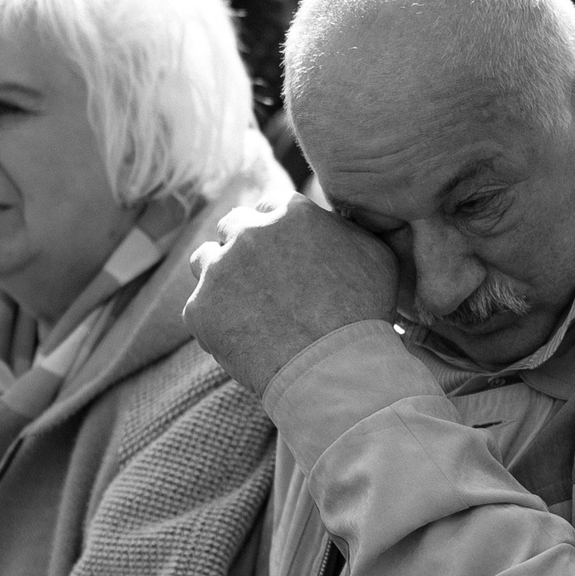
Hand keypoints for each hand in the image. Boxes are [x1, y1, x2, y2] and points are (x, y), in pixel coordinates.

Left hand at [185, 187, 399, 396]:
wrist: (335, 368)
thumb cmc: (363, 313)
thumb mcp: (375, 254)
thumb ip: (345, 228)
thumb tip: (332, 223)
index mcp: (290, 212)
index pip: (271, 207)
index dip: (278, 230)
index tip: (284, 252)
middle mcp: (248, 232)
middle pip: (233, 225)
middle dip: (244, 246)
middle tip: (261, 278)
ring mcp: (219, 269)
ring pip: (205, 260)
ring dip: (220, 276)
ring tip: (244, 306)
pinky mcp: (200, 309)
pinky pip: (199, 307)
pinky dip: (215, 320)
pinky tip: (242, 338)